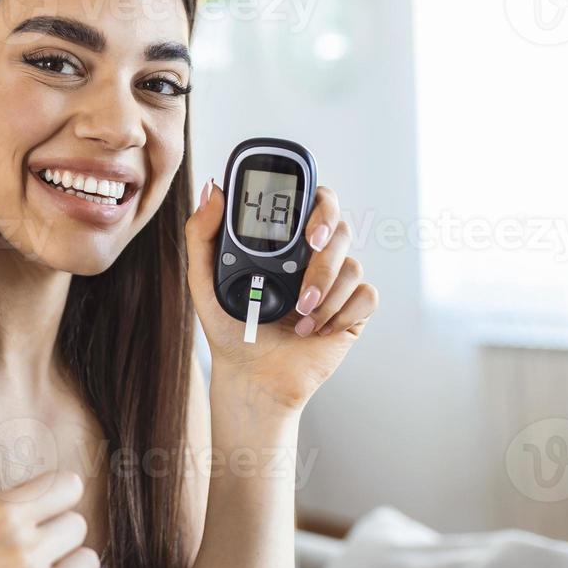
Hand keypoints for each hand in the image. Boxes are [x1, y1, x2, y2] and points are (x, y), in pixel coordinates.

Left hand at [184, 180, 378, 411]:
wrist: (252, 377)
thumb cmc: (230, 329)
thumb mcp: (204, 281)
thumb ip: (202, 234)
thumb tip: (213, 190)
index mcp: (283, 242)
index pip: (311, 201)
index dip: (318, 203)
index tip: (306, 227)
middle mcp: (313, 257)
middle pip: (339, 226)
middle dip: (327, 243)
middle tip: (312, 251)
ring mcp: (335, 283)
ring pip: (352, 264)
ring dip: (326, 291)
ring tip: (300, 316)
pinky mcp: (352, 311)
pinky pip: (366, 296)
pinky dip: (342, 313)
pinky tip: (316, 329)